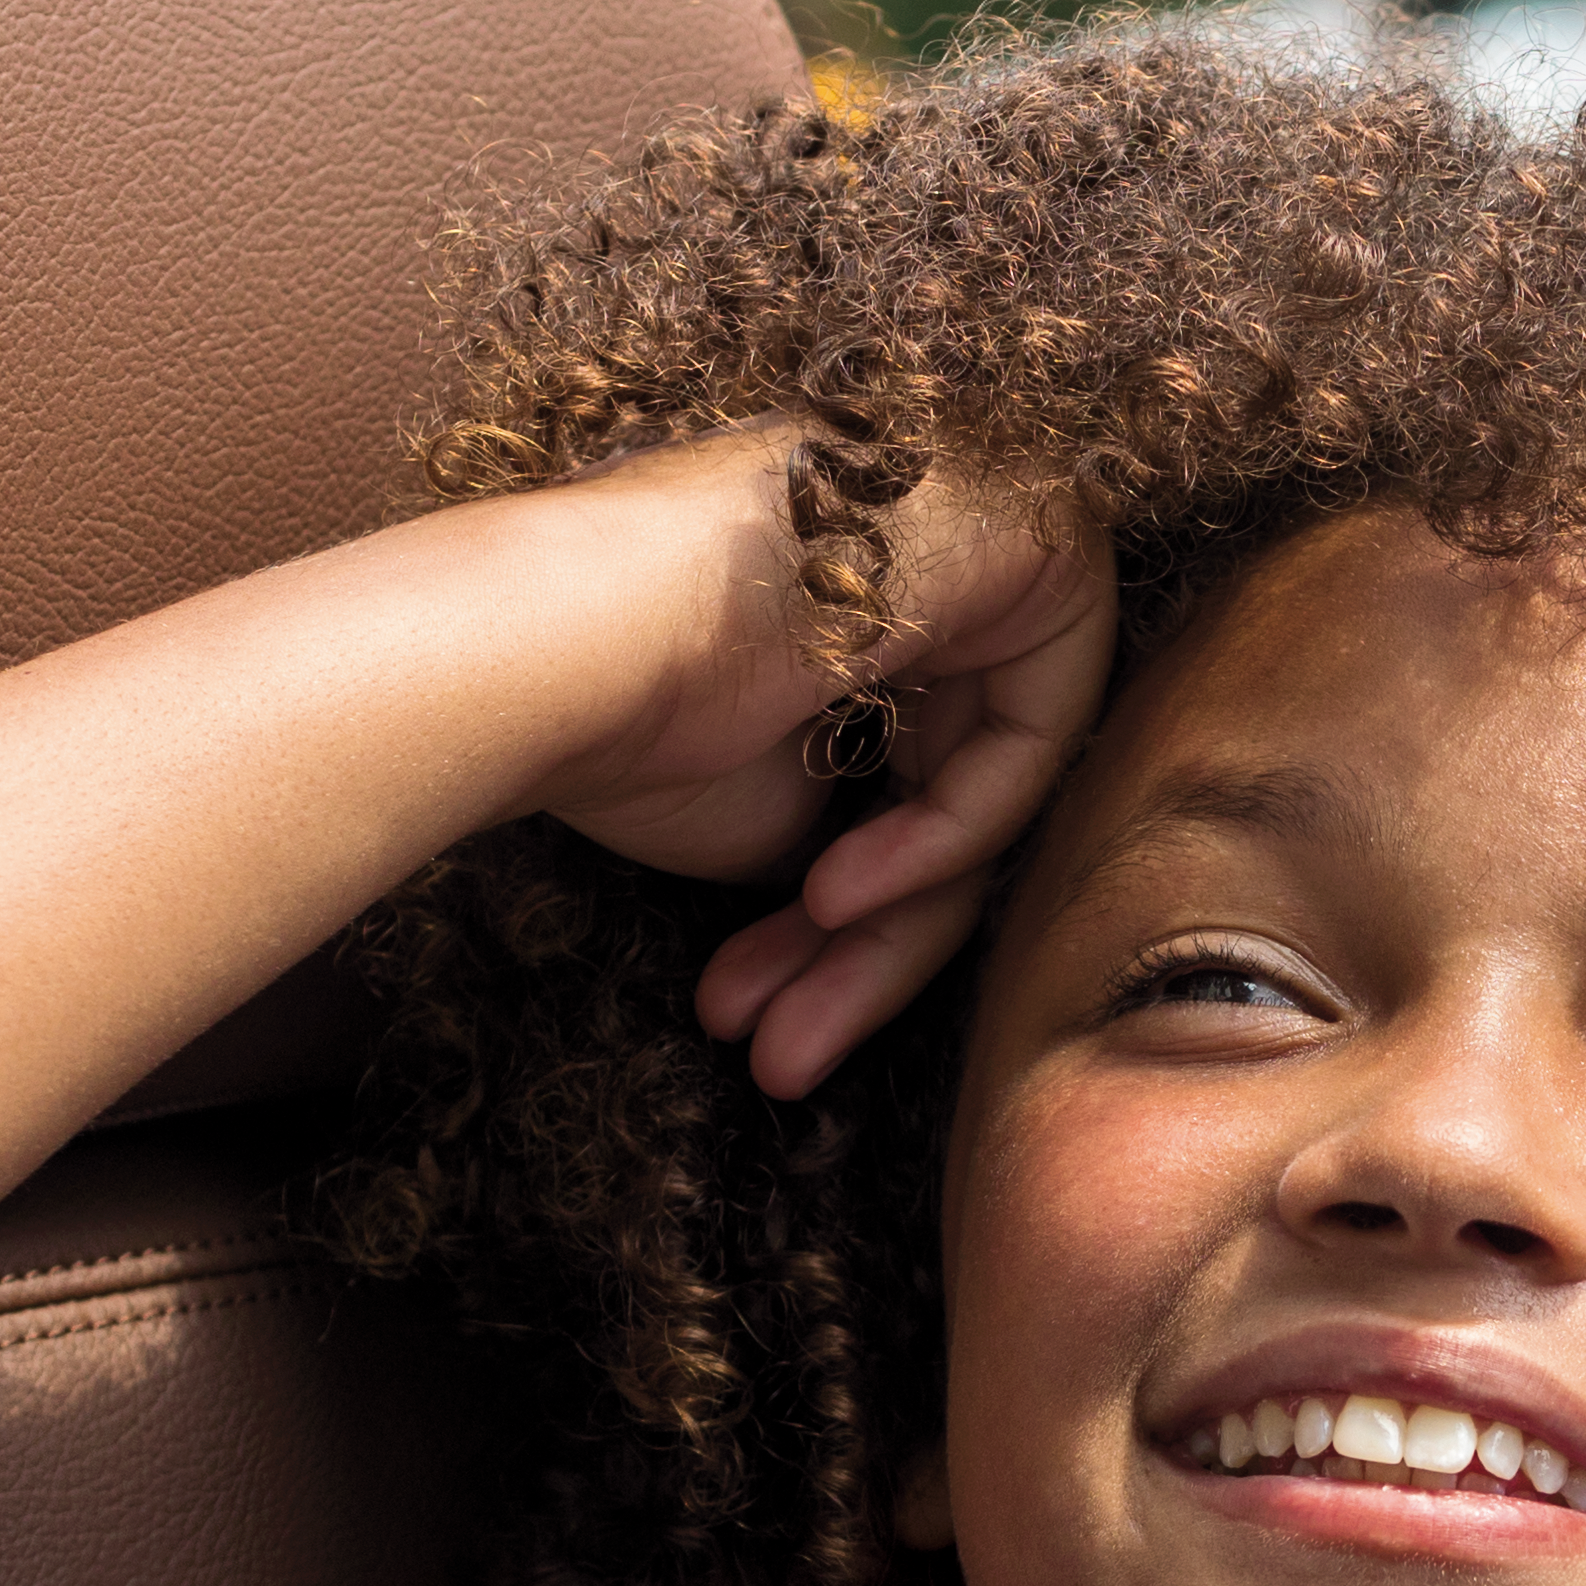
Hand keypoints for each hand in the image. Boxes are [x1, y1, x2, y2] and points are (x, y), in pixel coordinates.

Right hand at [550, 432, 1114, 1097]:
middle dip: (861, 945)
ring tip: (788, 1034)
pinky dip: (950, 833)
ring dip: (891, 928)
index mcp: (864, 582)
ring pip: (991, 782)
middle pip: (948, 786)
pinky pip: (1036, 731)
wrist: (550, 639)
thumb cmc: (621, 722)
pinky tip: (834, 896)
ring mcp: (984, 532)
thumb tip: (914, 887)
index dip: (842, 911)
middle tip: (779, 1053)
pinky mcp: (1032, 534)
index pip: (904, 770)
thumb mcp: (766, 803)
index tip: (752, 999)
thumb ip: (861, 818)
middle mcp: (933, 548)